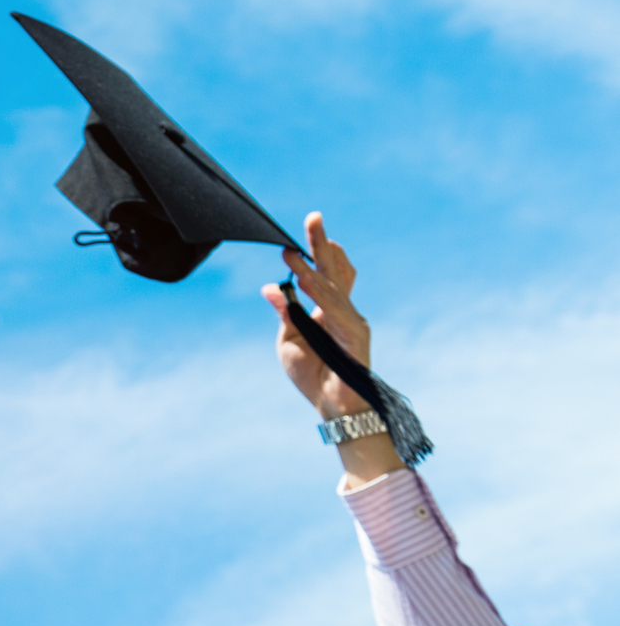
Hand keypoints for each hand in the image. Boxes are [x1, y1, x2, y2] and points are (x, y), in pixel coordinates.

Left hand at [259, 211, 373, 419]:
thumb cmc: (313, 374)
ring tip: (293, 252)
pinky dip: (320, 297)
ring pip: (332, 288)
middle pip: (334, 270)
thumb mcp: (289, 340)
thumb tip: (270, 287)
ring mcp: (351, 321)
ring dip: (311, 269)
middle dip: (321, 244)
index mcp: (326, 309)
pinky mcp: (356, 336)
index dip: (312, 252)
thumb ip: (284, 313)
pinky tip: (306, 283)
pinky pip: (337, 312)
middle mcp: (342, 310)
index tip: (294, 234)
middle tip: (313, 217)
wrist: (332, 408)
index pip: (322, 273)